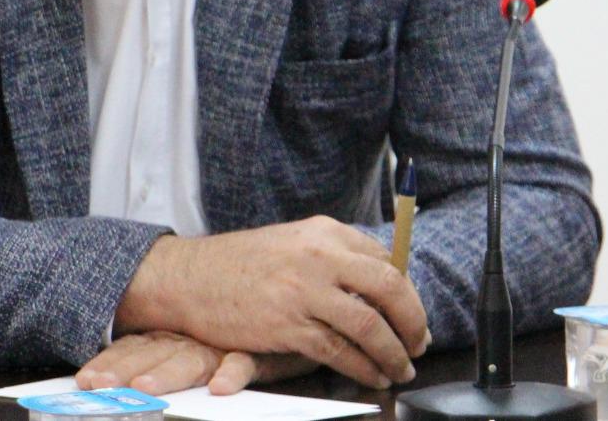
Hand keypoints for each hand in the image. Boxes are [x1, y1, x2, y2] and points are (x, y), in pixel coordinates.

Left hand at [76, 331, 318, 395]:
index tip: (85, 380)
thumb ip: (167, 352)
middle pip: (153, 353)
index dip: (109, 362)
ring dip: (168, 373)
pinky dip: (234, 371)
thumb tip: (128, 374)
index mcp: (173, 333)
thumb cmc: (235, 329)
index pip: (135, 346)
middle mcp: (193, 336)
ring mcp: (224, 342)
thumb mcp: (195, 339)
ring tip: (145, 388)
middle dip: (123, 371)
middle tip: (100, 387)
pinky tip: (221, 385)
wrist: (289, 299)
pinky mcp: (260, 350)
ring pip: (192, 358)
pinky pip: (247, 361)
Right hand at [114, 216, 428, 388]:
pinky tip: (372, 376)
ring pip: (369, 325)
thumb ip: (330, 256)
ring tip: (401, 368)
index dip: (407, 292)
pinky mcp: (288, 325)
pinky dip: (364, 368)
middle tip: (419, 342)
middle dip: (413, 321)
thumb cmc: (238, 263)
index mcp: (322, 231)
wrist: (188, 278)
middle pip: (388, 288)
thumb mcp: (290, 242)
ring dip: (393, 353)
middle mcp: (318, 255)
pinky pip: (340, 351)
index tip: (413, 314)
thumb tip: (375, 282)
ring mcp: (303, 290)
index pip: (384, 258)